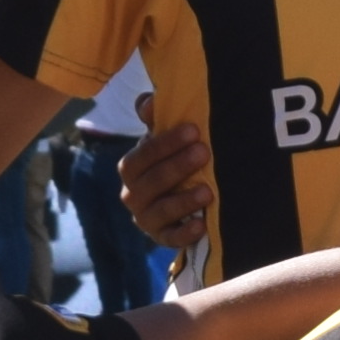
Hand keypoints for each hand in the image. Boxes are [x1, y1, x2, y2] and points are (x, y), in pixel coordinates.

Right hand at [111, 111, 218, 252]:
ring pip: (160, 211)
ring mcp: (146, 219)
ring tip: (207, 191)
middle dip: (177, 166)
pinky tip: (201, 225)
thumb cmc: (170, 164)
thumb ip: (156, 121)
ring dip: (183, 200)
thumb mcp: (163, 142)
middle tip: (204, 152)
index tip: (193, 130)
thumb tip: (147, 101)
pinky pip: (170, 239)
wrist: (178, 204)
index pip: (142, 155)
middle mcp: (133, 194)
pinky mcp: (161, 238)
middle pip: (151, 182)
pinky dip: (185, 234)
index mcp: (132, 168)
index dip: (165, 143)